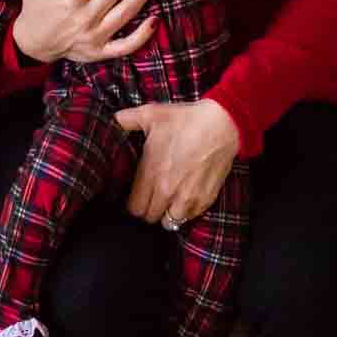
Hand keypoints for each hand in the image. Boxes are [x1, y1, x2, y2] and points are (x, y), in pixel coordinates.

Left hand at [115, 98, 240, 223]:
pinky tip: (184, 198)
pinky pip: (190, 217)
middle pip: (150, 217)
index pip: (134, 208)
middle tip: (151, 198)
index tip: (135, 197)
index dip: (132, 204)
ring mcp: (188, 197)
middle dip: (148, 209)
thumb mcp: (151, 114)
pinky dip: (186, 212)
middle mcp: (167, 190)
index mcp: (151, 173)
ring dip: (166, 213)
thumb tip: (114, 119)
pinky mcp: (205, 199)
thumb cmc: (186, 120)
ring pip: (169, 222)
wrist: (222, 124)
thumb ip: (127, 119)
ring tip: (167, 201)